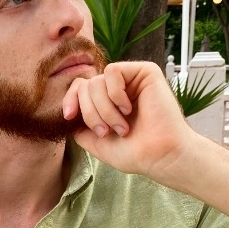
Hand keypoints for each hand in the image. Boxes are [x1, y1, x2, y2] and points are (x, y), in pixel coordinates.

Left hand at [63, 61, 197, 181]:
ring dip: (104, 109)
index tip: (69, 116)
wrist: (160, 155)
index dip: (70, 99)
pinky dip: (115, 94)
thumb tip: (69, 113)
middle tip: (106, 132)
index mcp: (108, 103)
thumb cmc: (135, 153)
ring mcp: (131, 80)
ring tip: (121, 127)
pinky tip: (128, 108)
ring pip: (96, 81)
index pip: (79, 88)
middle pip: (85, 86)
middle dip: (90, 112)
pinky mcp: (145, 71)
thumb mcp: (97, 143)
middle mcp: (119, 89)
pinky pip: (113, 71)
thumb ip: (80, 127)